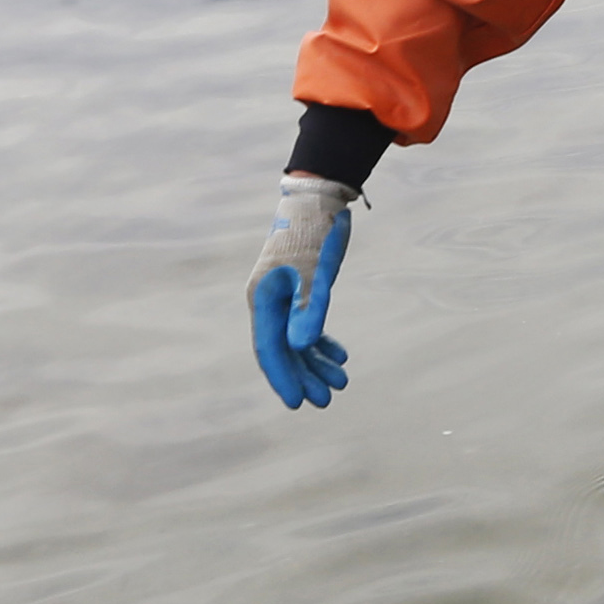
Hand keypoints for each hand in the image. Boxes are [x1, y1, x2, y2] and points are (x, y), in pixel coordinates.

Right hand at [248, 174, 356, 408]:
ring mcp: (283, 298)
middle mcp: (268, 302)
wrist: (319, 200)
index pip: (270, 348)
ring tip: (340, 383)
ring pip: (296, 340)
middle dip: (302, 376)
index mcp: (263, 299)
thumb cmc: (315, 233)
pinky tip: (339, 356)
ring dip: (315, 362)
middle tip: (326, 400)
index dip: (283, 377)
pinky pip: (306, 325)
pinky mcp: (299, 291)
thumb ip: (309, 308)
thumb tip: (300, 347)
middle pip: (283, 349)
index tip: (297, 403)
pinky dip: (321, 341)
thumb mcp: (315, 271)